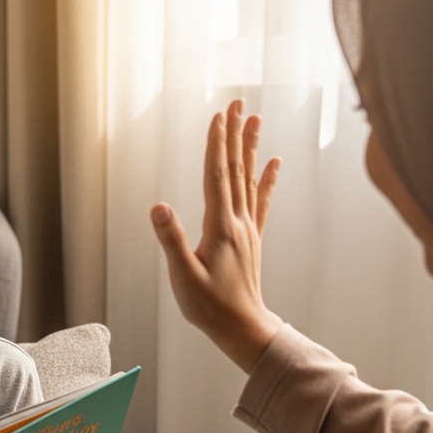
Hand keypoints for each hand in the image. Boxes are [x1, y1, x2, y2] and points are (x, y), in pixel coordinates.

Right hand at [151, 99, 283, 372]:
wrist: (242, 329)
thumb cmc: (210, 307)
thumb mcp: (183, 277)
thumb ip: (172, 240)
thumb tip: (158, 206)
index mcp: (220, 227)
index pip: (216, 176)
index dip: (216, 145)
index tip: (218, 116)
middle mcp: (238, 222)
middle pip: (235, 169)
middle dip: (234, 135)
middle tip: (238, 103)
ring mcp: (247, 229)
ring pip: (249, 179)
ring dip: (250, 148)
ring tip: (254, 120)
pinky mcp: (251, 240)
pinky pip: (261, 201)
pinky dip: (267, 179)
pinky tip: (274, 163)